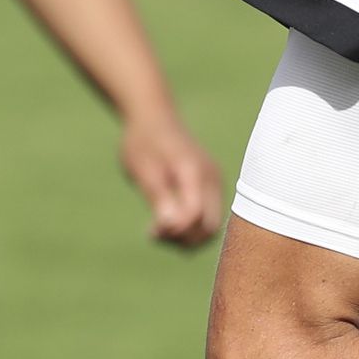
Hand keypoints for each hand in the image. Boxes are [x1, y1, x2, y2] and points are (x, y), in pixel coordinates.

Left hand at [121, 110, 225, 249]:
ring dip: (186, 237)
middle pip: (209, 227)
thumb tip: (170, 227)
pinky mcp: (210, 187)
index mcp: (194, 172)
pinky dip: (189, 227)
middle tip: (154, 234)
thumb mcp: (143, 169)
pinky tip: (165, 223)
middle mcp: (211, 179)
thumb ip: (159, 196)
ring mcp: (214, 183)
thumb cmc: (143, 142)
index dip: (175, 231)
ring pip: (210, 226)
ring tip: (157, 232)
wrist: (154, 118)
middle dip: (183, 240)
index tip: (151, 231)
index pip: (195, 215)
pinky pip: (207, 217)